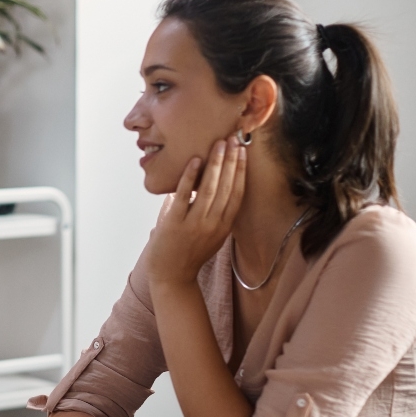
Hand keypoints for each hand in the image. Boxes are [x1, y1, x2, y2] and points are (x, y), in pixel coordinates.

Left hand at [145, 136, 246, 287]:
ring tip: (218, 144)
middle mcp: (214, 224)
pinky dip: (190, 177)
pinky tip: (195, 161)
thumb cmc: (188, 254)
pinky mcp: (176, 224)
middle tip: (233, 138)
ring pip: (210, 189)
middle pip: (228, 187)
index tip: (243, 151)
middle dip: (232, 161)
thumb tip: (207, 187)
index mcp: (224, 226)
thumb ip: (212, 213)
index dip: (241, 171)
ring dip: (215, 164)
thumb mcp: (210, 235)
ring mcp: (195, 224)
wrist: (172, 277)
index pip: (238, 193)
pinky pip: (184, 196)